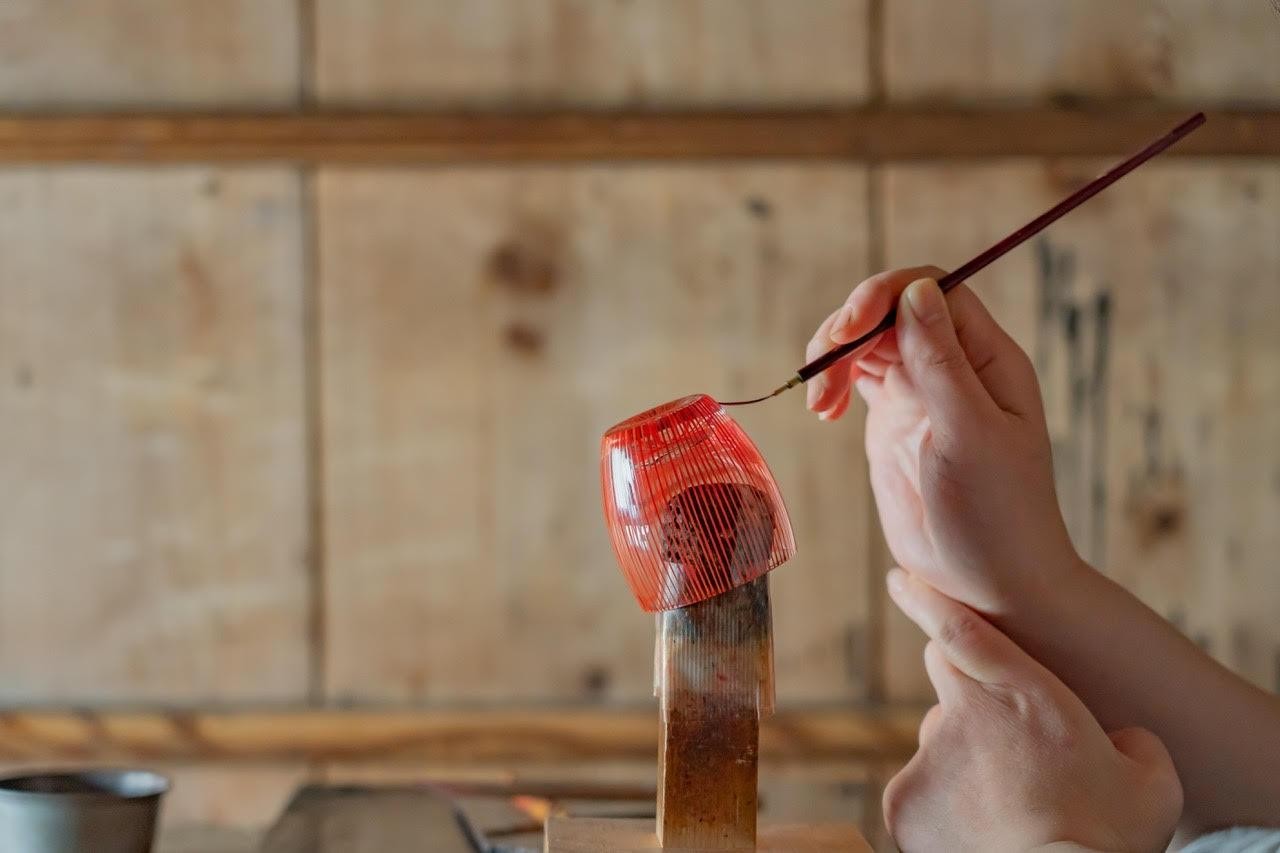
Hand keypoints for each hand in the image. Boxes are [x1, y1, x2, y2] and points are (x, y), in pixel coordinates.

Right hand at [805, 268, 1078, 612]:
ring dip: (833, 357)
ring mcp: (921, 393)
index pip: (932, 291)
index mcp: (987, 359)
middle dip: (849, 328)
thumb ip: (941, 363)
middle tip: (822, 373)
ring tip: (819, 403)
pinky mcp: (893, 421)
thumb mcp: (970, 434)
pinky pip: (856, 378)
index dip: (885, 295)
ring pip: (867, 342)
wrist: (989, 582)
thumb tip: (916, 290)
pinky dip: (831, 384)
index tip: (848, 329)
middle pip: (891, 310)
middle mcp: (954, 367)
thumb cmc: (997, 515)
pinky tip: (823, 412)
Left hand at [882, 570, 1181, 852]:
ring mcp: (927, 757)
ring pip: (938, 740)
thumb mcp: (1151, 780)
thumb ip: (1131, 742)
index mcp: (1024, 693)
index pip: (959, 626)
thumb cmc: (1111, 842)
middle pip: (946, 671)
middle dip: (970, 690)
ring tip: (1010, 809)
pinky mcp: (904, 801)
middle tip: (1005, 741)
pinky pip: (921, 790)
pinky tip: (983, 833)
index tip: (902, 579)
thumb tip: (1124, 741)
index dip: (927, 597)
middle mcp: (964, 712)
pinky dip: (944, 806)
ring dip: (965, 761)